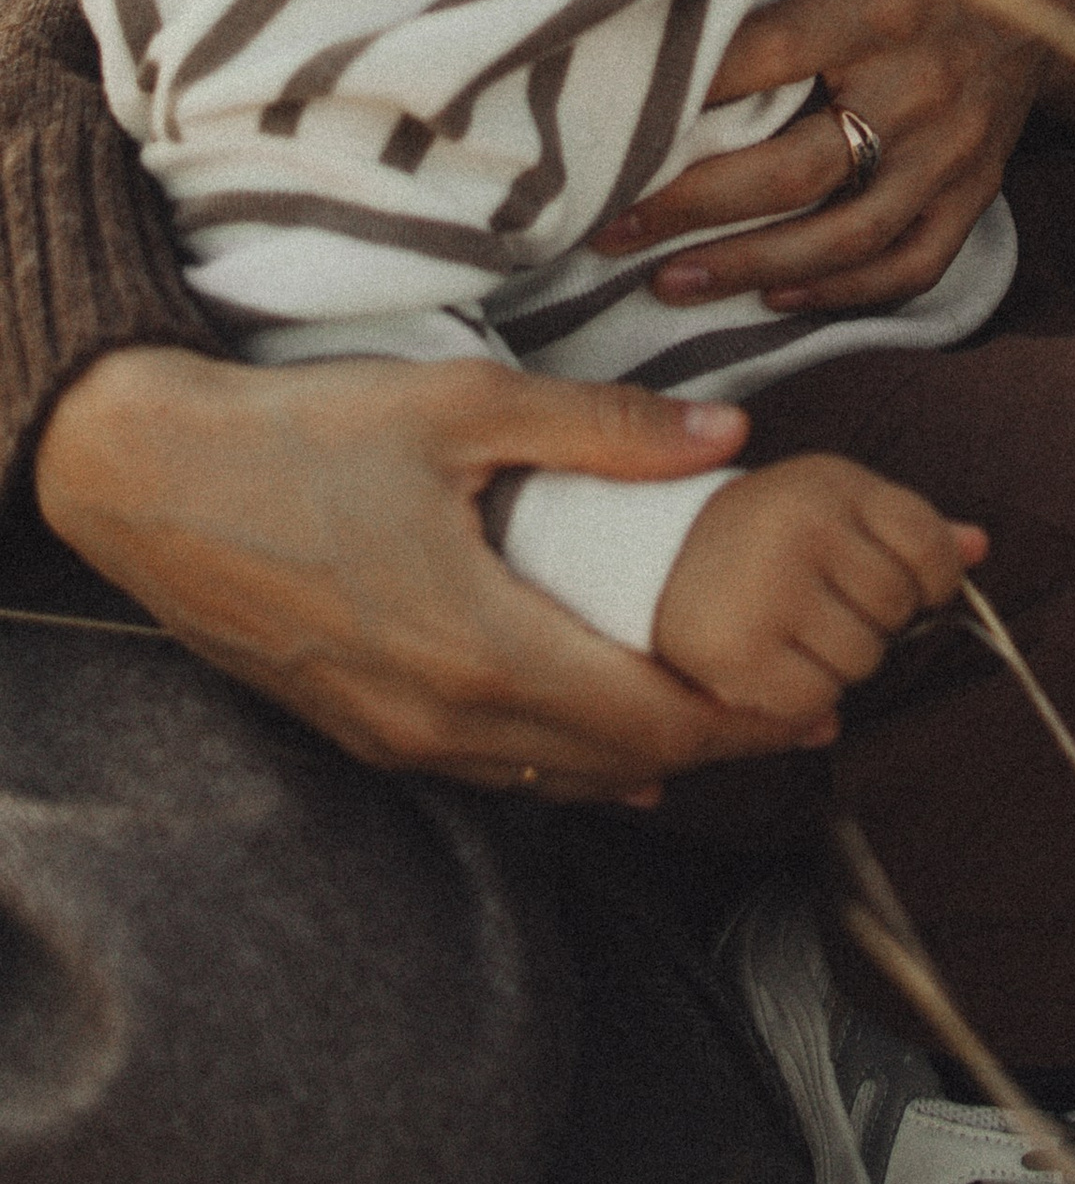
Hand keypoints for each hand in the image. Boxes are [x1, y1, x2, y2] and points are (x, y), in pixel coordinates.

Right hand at [33, 344, 837, 799]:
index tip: (814, 697)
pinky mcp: (360, 730)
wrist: (150, 483)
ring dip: (644, 755)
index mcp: (486, 647)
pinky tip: (606, 734)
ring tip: (726, 720)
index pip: (652, 720)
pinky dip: (567, 756)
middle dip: (717, 742)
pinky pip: (493, 767)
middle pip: (618, 765)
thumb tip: (730, 436)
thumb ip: (604, 431)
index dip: (744, 718)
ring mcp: (396, 736)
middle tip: (802, 712)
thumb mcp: (463, 406)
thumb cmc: (306, 435)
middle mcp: (445, 718)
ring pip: (554, 776)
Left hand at [592, 0, 1074, 315]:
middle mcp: (918, 90)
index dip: (686, 87)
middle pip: (792, 168)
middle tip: (603, 222)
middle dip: (690, 204)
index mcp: (884, 6)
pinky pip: (909, 263)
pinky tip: (772, 299)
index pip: (765, 57)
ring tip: (664, 282)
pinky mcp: (970, 196)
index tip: (608, 106)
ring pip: (844, 235)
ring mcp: (950, 155)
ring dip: (749, 267)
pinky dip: (842, 293)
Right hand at [649, 454, 986, 718]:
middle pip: (898, 609)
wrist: (643, 555)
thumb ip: (908, 526)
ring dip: (837, 662)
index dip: (934, 577)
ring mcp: (766, 591)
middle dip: (874, 618)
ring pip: (862, 661)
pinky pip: (815, 702)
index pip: (931, 544)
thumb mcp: (831, 503)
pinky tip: (770, 664)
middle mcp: (798, 529)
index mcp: (828, 483)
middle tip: (822, 602)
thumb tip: (980, 548)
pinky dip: (802, 699)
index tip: (908, 584)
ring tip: (791, 630)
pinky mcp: (734, 654)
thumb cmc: (757, 532)